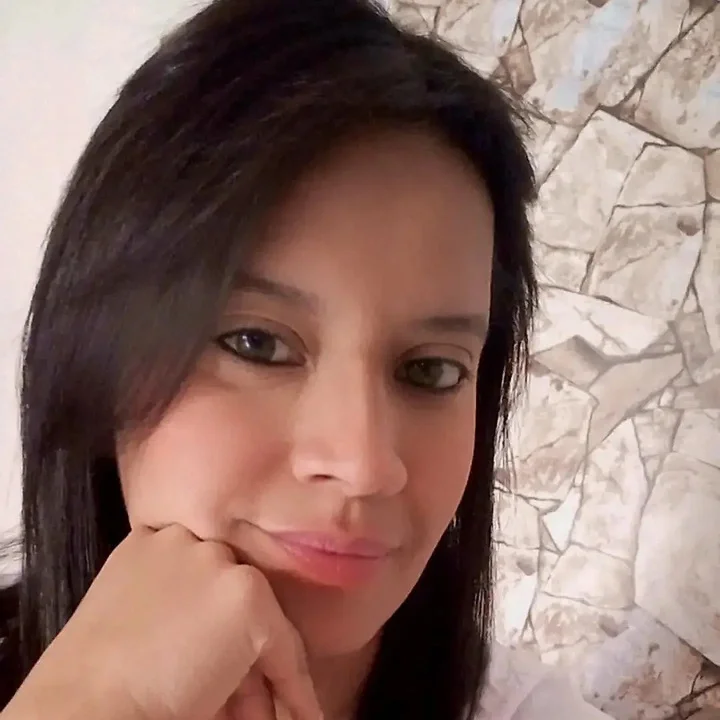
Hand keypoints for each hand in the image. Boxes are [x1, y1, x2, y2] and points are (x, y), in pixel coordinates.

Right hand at [4, 525, 321, 719]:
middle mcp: (187, 540)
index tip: (214, 655)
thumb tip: (214, 643)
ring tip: (263, 716)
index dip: (210, 626)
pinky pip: (284, 649)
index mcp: (150, 542)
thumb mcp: (129, 617)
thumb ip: (171, 604)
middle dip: (236, 650)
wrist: (84, 708)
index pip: (200, 579)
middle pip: (228, 599)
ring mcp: (219, 563)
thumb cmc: (96, 681)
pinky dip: (294, 688)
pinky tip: (304, 715)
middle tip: (240, 698)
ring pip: (256, 624)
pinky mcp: (248, 597)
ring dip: (259, 674)